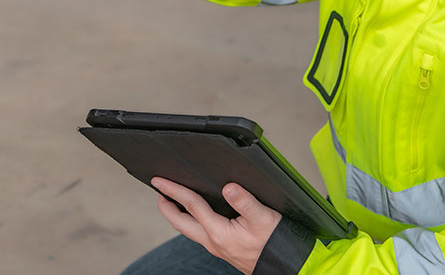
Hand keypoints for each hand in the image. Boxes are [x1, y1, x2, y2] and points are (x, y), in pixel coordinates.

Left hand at [151, 177, 281, 274]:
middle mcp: (213, 242)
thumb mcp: (263, 218)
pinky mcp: (224, 248)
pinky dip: (191, 221)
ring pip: (189, 230)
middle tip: (158, 191)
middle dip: (166, 207)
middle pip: (181, 223)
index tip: (159, 181)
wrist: (286, 264)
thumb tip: (229, 187)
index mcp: (219, 232)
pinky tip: (196, 215)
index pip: (190, 206)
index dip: (173, 190)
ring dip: (177, 215)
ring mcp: (217, 247)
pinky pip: (200, 233)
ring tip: (172, 201)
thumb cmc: (275, 242)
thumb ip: (245, 201)